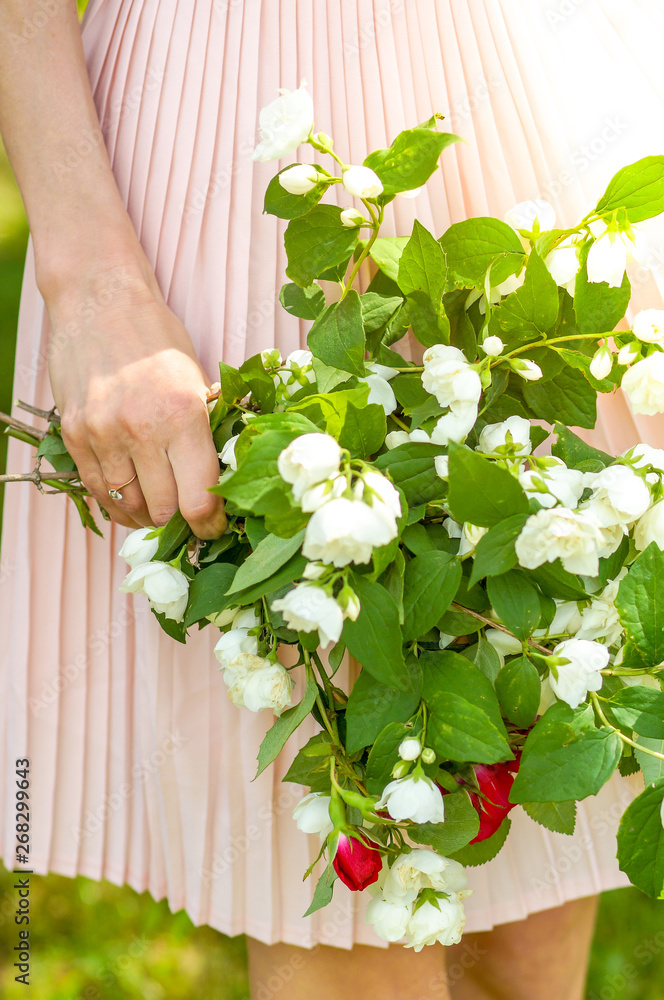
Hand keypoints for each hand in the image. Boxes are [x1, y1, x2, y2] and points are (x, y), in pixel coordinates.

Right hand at [45, 263, 226, 538]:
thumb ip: (205, 434)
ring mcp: (103, 434)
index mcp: (184, 416)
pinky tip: (130, 500)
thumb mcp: (198, 380)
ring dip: (146, 516)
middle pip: (163, 511)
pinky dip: (116, 501)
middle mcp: (142, 430)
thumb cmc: (158, 339)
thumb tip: (218, 485)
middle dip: (178, 524)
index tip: (214, 530)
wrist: (99, 300)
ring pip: (128, 505)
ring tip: (158, 512)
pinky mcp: (75, 434)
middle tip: (188, 522)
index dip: (209, 526)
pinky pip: (97, 488)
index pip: (198, 500)